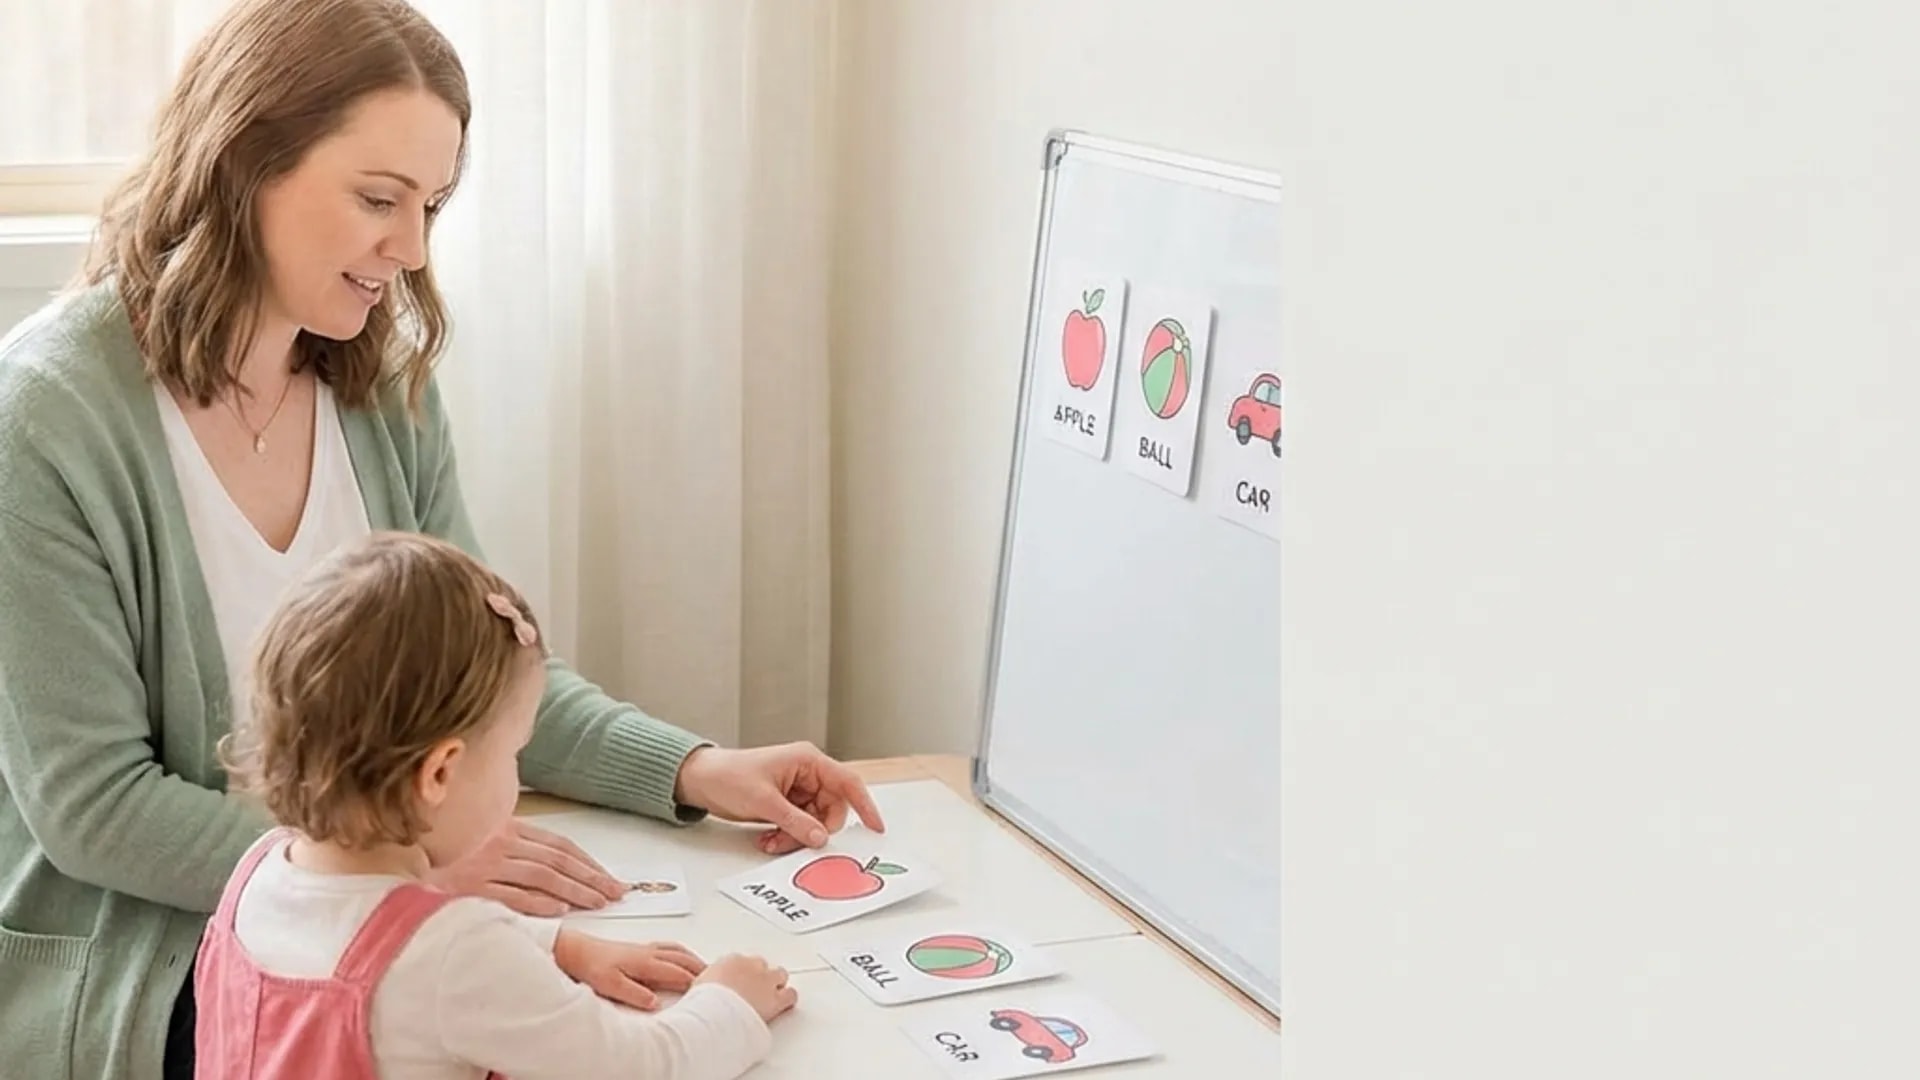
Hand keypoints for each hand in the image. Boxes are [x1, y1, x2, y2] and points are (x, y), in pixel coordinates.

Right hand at [426, 818, 627, 915]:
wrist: (398, 859)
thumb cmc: (445, 848)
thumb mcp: (481, 833)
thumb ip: (514, 838)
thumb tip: (552, 854)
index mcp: (505, 826)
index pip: (559, 845)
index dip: (588, 862)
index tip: (610, 878)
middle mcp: (499, 842)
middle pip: (557, 861)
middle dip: (591, 878)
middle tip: (616, 893)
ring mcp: (484, 865)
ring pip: (542, 877)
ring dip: (574, 890)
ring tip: (597, 902)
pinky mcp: (469, 887)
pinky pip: (511, 895)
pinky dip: (537, 902)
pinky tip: (559, 910)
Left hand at [554, 930, 706, 1010]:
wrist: (576, 950)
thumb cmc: (592, 966)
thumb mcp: (611, 985)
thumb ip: (635, 993)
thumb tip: (655, 1002)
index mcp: (645, 962)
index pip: (677, 972)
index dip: (694, 980)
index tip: (708, 987)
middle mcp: (648, 953)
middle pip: (682, 958)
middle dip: (700, 967)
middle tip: (717, 976)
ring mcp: (644, 948)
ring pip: (676, 950)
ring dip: (692, 957)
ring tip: (704, 965)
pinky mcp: (638, 948)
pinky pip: (668, 946)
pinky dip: (680, 950)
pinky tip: (678, 954)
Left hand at [673, 742, 885, 854]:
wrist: (700, 780)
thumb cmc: (729, 776)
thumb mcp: (763, 800)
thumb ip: (794, 820)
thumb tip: (820, 838)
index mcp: (808, 761)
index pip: (848, 783)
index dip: (866, 805)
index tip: (875, 828)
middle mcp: (808, 775)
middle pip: (832, 810)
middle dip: (815, 831)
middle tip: (791, 842)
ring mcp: (798, 791)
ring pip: (816, 823)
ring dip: (797, 838)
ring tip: (771, 841)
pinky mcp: (787, 805)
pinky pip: (801, 827)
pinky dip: (788, 837)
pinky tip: (768, 839)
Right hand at [692, 953, 796, 1021]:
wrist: (716, 1012)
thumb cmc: (703, 1001)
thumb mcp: (697, 987)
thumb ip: (706, 984)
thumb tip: (701, 993)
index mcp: (730, 960)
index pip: (741, 961)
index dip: (741, 973)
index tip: (738, 981)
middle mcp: (751, 966)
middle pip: (761, 965)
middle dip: (759, 975)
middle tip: (755, 986)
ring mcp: (765, 981)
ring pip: (779, 975)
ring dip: (776, 983)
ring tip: (774, 992)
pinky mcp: (776, 999)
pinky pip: (790, 995)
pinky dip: (788, 999)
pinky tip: (786, 1003)